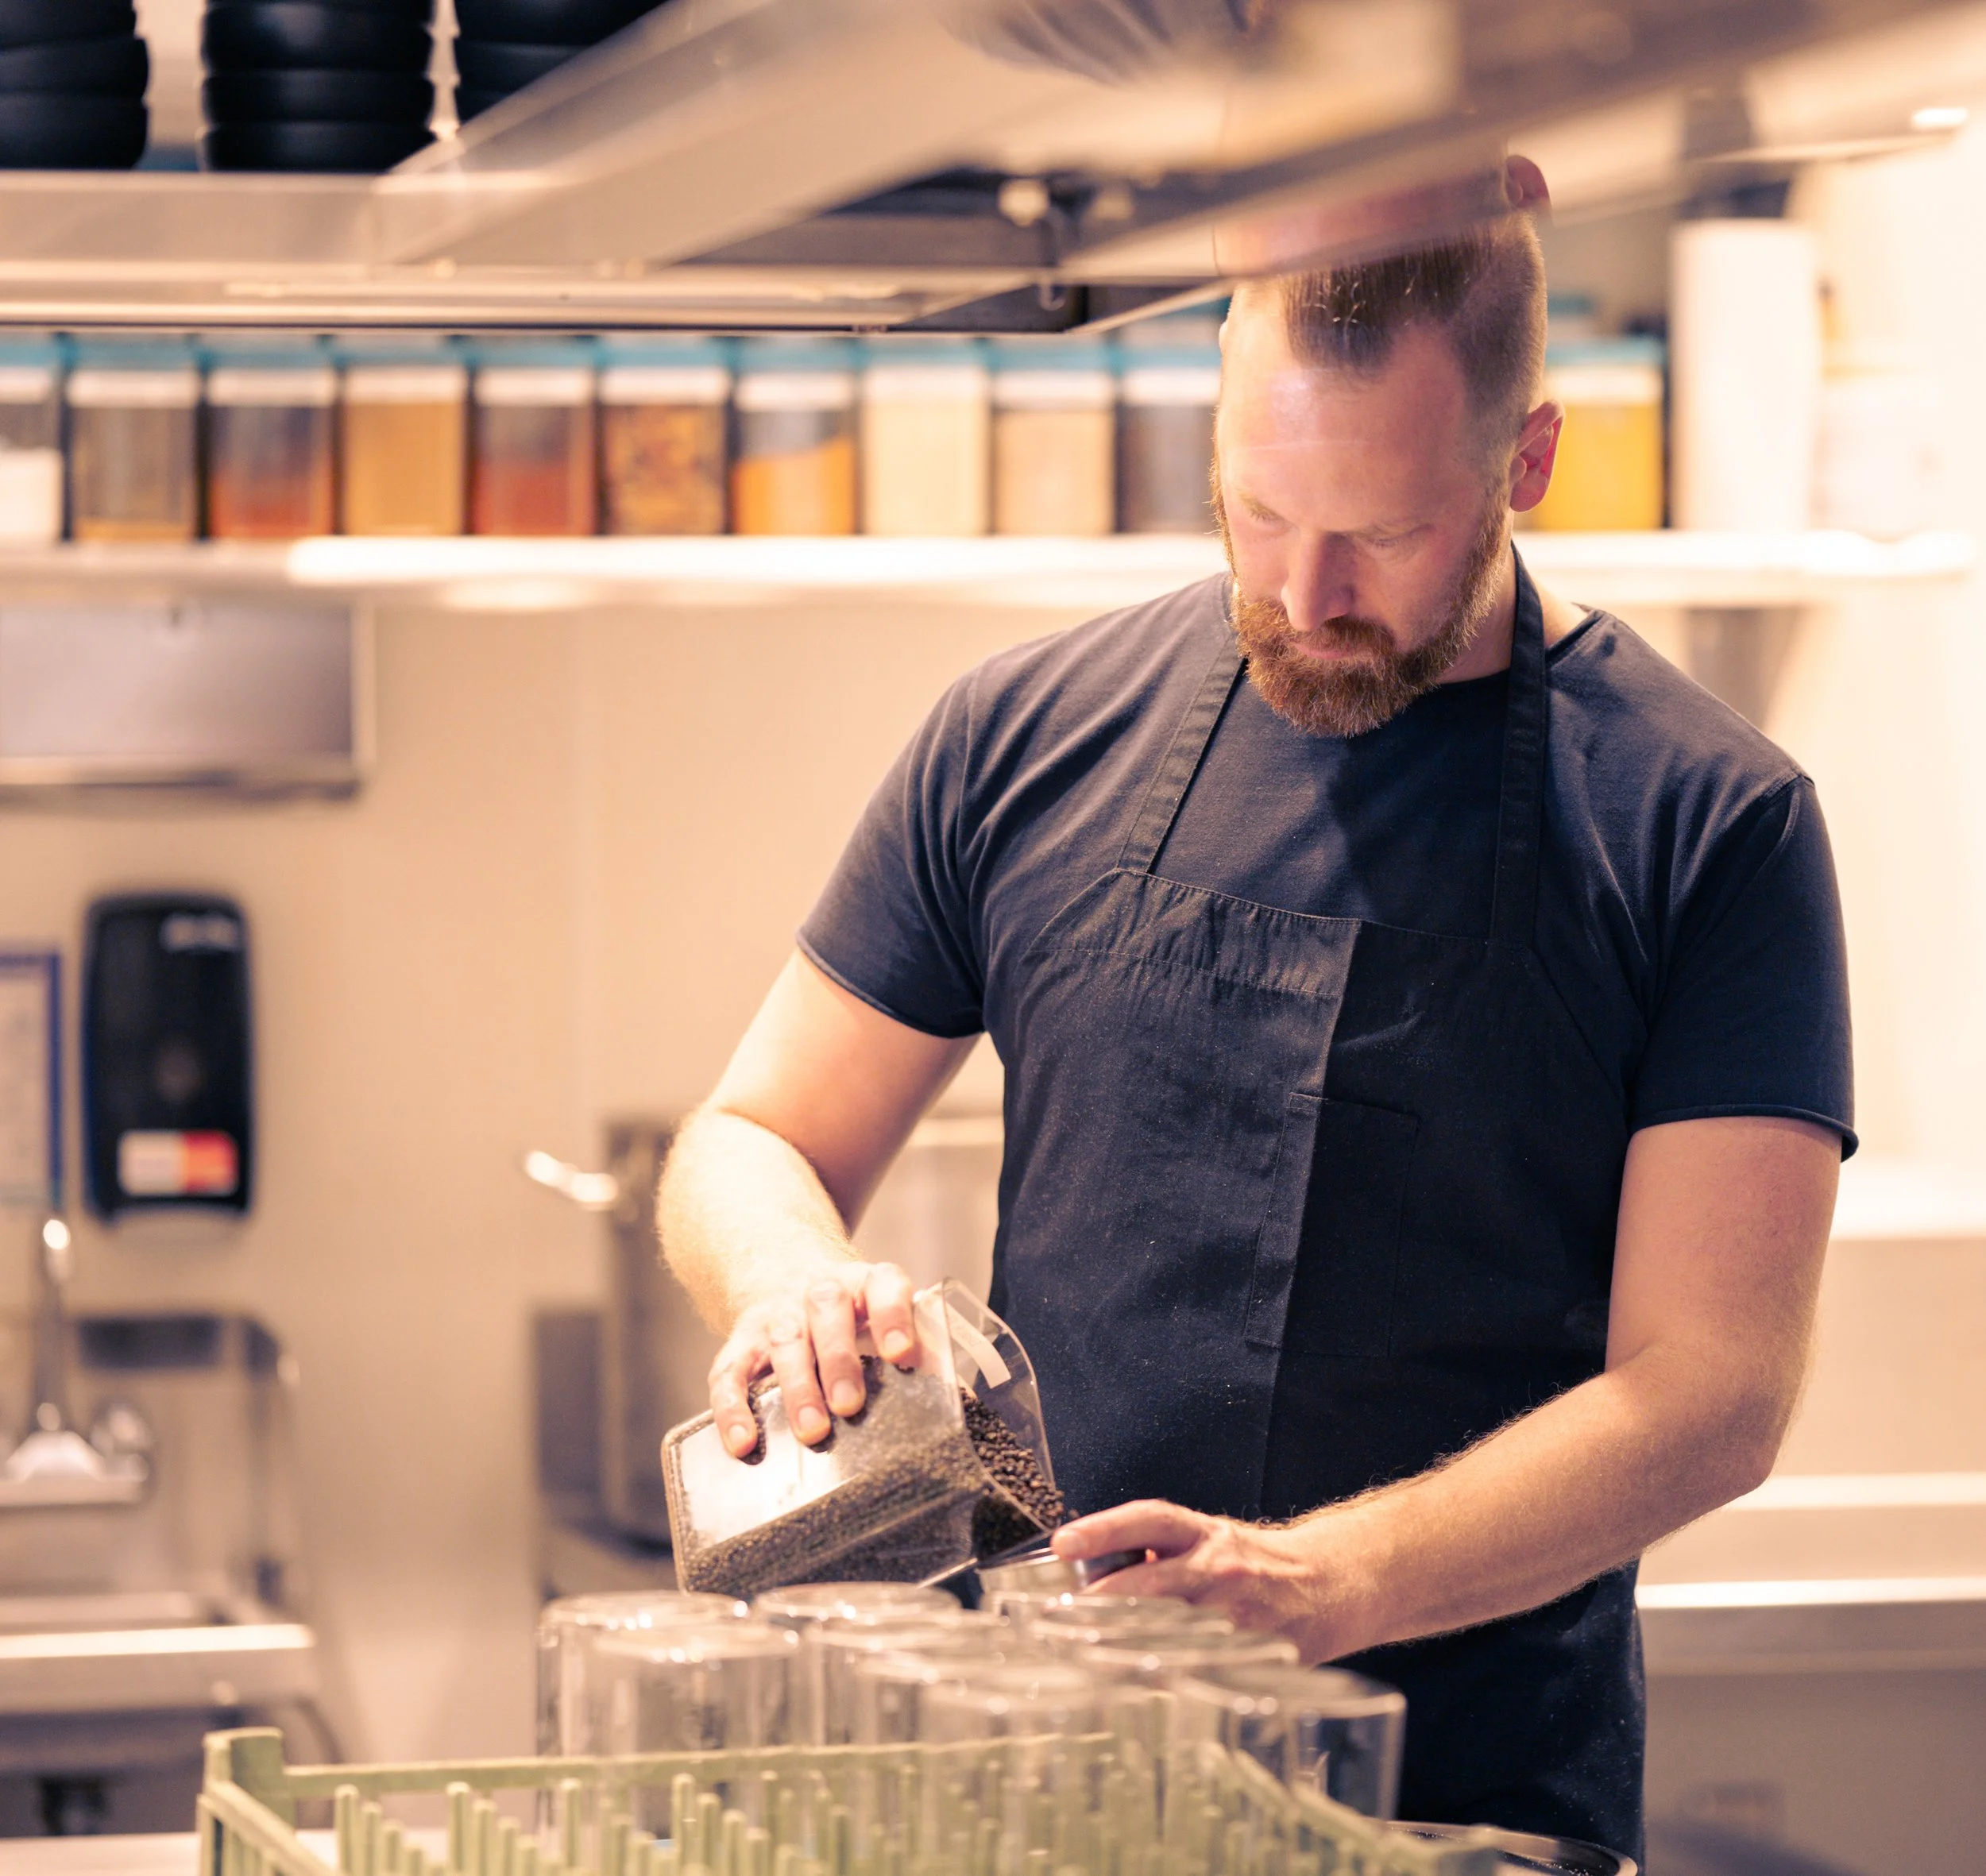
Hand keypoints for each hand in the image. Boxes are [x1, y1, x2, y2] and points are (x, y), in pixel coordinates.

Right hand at [706, 1261, 919, 1457]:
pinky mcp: (740, 1341)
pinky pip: (729, 1371)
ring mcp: (777, 1314)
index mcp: (865, 1283)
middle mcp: (819, 1291)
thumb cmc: (853, 1317)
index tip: (901, 1355)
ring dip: (797, 1386)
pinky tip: (743, 1443)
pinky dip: (732, 1408)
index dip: (893, 1316)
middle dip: (839, 1358)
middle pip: (827, 1310)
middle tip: (850, 1405)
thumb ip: (919, 1352)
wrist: (784, 1273)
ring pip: (784, 1340)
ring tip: (812, 1431)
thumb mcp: (885, 1319)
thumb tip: (956, 1404)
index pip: (883, 1285)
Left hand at [1050, 1499, 1377, 1662]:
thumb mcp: (1206, 1541)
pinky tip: (1134, 1684)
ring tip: (1085, 1654)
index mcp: (1205, 1535)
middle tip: (1063, 1614)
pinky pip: (1195, 1669)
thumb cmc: (1251, 1563)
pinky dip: (1162, 1676)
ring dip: (1125, 1645)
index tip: (1063, 1543)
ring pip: (1168, 1633)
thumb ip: (1158, 1556)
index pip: (1148, 1521)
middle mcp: (1219, 1570)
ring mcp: (1234, 1616)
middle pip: (1152, 1585)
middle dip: (1105, 1601)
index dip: (1103, 1529)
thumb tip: (1094, 1573)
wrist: (1325, 1587)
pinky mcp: (1246, 1654)